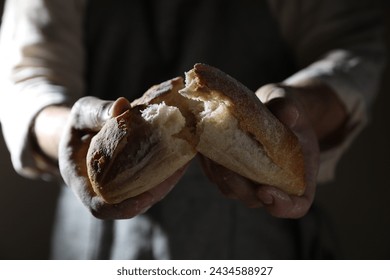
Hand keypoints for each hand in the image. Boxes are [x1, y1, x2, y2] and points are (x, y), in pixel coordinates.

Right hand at [58, 96, 186, 218]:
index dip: (121, 208)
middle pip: (130, 205)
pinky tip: (181, 155)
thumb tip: (122, 105)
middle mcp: (102, 191)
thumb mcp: (83, 113)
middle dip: (154, 192)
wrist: (83, 132)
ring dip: (166, 182)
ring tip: (182, 160)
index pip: (99, 207)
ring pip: (145, 195)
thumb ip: (97, 112)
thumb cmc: (80, 123)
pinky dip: (166, 171)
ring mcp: (120, 188)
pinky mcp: (134, 181)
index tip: (144, 197)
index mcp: (81, 181)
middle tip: (174, 172)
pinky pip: (151, 183)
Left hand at [200, 84, 320, 217]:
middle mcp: (272, 185)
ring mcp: (247, 181)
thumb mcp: (290, 104)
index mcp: (298, 177)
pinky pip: (215, 175)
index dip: (281, 205)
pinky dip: (207, 163)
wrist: (270, 109)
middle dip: (238, 186)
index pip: (296, 206)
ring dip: (218, 174)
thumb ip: (290, 109)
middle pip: (254, 199)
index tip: (266, 190)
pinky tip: (201, 143)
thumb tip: (289, 114)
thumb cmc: (286, 110)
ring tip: (209, 150)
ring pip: (230, 189)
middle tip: (225, 166)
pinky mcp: (228, 171)